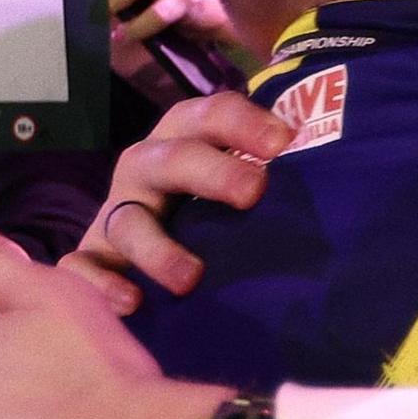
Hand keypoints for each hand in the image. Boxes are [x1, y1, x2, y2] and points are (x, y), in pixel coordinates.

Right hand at [60, 93, 287, 311]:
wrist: (152, 249)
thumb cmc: (217, 208)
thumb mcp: (243, 181)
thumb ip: (280, 174)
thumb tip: (336, 176)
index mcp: (185, 138)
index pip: (213, 115)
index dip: (245, 123)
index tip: (284, 142)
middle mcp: (146, 169)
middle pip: (172, 160)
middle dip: (212, 172)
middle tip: (253, 192)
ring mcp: (117, 213)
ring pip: (127, 221)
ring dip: (158, 248)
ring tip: (190, 278)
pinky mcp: (92, 257)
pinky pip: (81, 267)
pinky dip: (99, 284)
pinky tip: (131, 303)